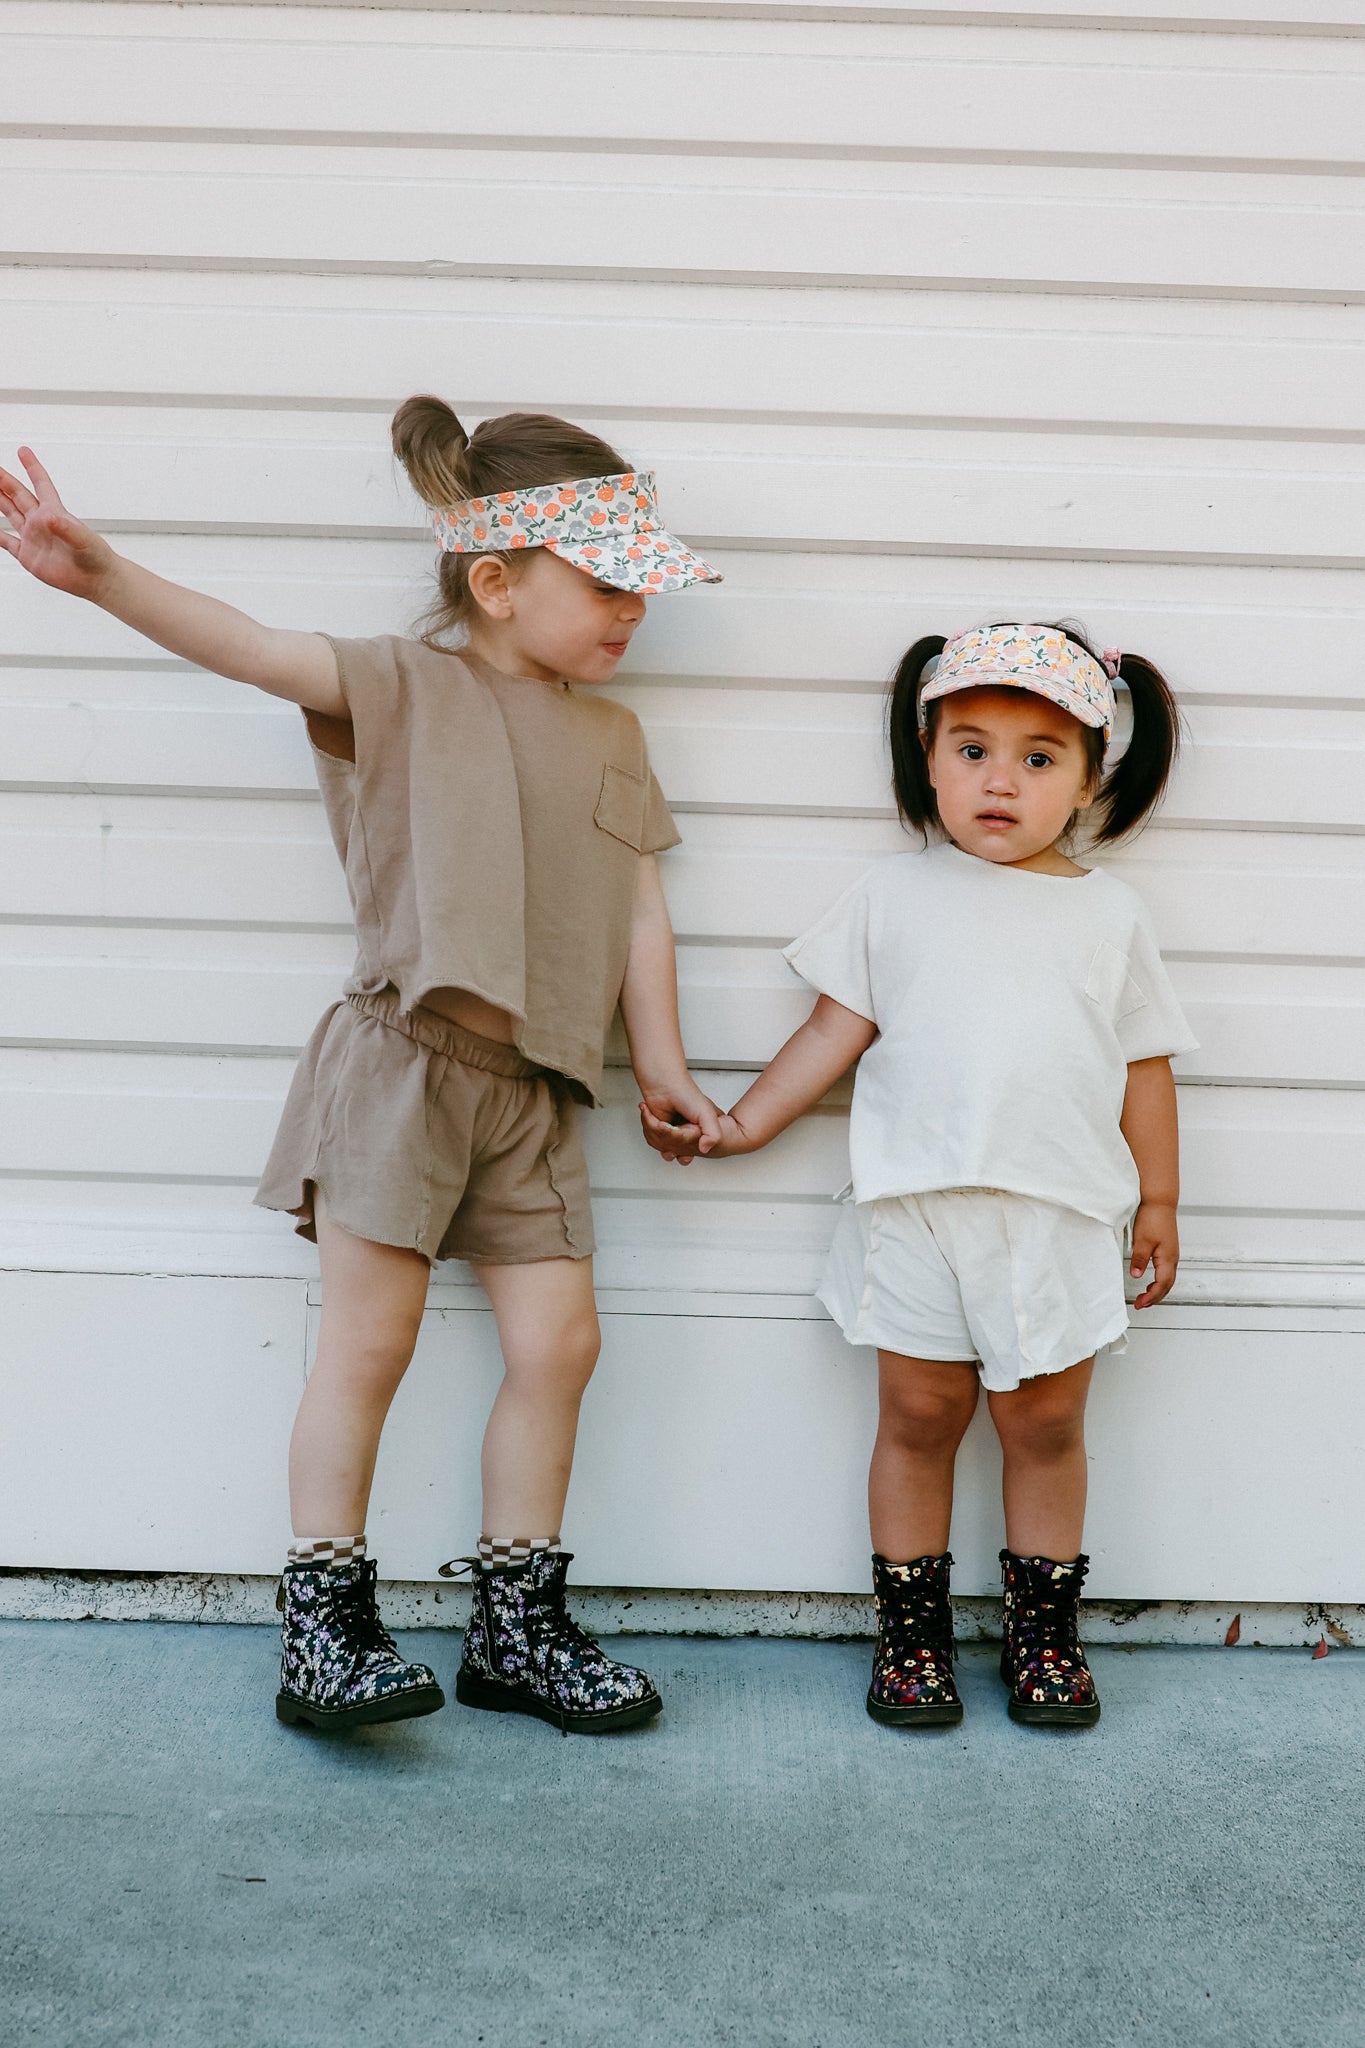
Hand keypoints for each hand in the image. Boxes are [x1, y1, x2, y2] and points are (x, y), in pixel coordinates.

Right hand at [0, 447, 116, 599]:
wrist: (96, 580)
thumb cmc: (96, 557)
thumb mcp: (83, 540)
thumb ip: (66, 528)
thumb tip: (49, 517)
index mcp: (55, 513)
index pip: (41, 484)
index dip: (32, 467)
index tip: (23, 451)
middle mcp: (41, 522)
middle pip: (18, 495)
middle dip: (5, 481)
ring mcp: (33, 538)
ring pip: (10, 513)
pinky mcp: (28, 556)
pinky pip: (7, 542)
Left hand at [637, 1078, 722, 1165]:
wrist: (663, 1083)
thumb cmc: (686, 1094)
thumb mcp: (706, 1114)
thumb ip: (713, 1134)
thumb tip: (705, 1150)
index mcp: (700, 1134)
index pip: (690, 1151)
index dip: (681, 1141)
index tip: (678, 1129)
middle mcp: (686, 1135)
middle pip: (674, 1150)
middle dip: (667, 1136)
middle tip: (666, 1123)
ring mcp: (672, 1134)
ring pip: (661, 1146)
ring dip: (655, 1130)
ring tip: (659, 1117)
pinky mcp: (658, 1130)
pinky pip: (652, 1140)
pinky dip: (648, 1126)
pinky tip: (651, 1114)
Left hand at [1130, 1201, 1177, 1309]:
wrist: (1160, 1202)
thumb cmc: (1153, 1218)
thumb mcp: (1142, 1240)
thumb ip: (1140, 1259)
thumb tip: (1137, 1276)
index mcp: (1167, 1258)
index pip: (1162, 1285)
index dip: (1151, 1297)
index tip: (1140, 1303)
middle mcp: (1173, 1259)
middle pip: (1167, 1286)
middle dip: (1155, 1298)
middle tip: (1141, 1305)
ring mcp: (1172, 1255)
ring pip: (1168, 1279)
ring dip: (1158, 1291)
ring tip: (1145, 1298)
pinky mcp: (1168, 1250)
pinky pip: (1167, 1272)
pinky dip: (1159, 1282)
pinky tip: (1151, 1282)